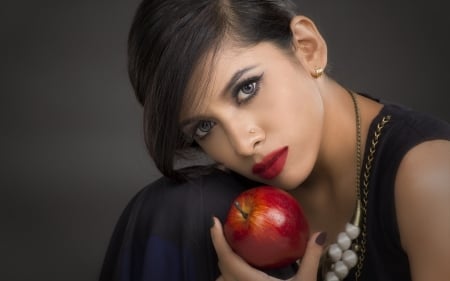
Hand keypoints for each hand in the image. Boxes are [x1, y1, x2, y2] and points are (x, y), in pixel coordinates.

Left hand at [210, 216, 325, 280]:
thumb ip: (311, 258)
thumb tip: (319, 234)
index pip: (227, 257)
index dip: (217, 239)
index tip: (214, 221)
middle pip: (222, 265)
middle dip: (221, 247)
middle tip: (226, 230)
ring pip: (222, 279)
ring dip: (225, 264)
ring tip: (233, 251)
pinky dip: (230, 276)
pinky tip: (243, 272)